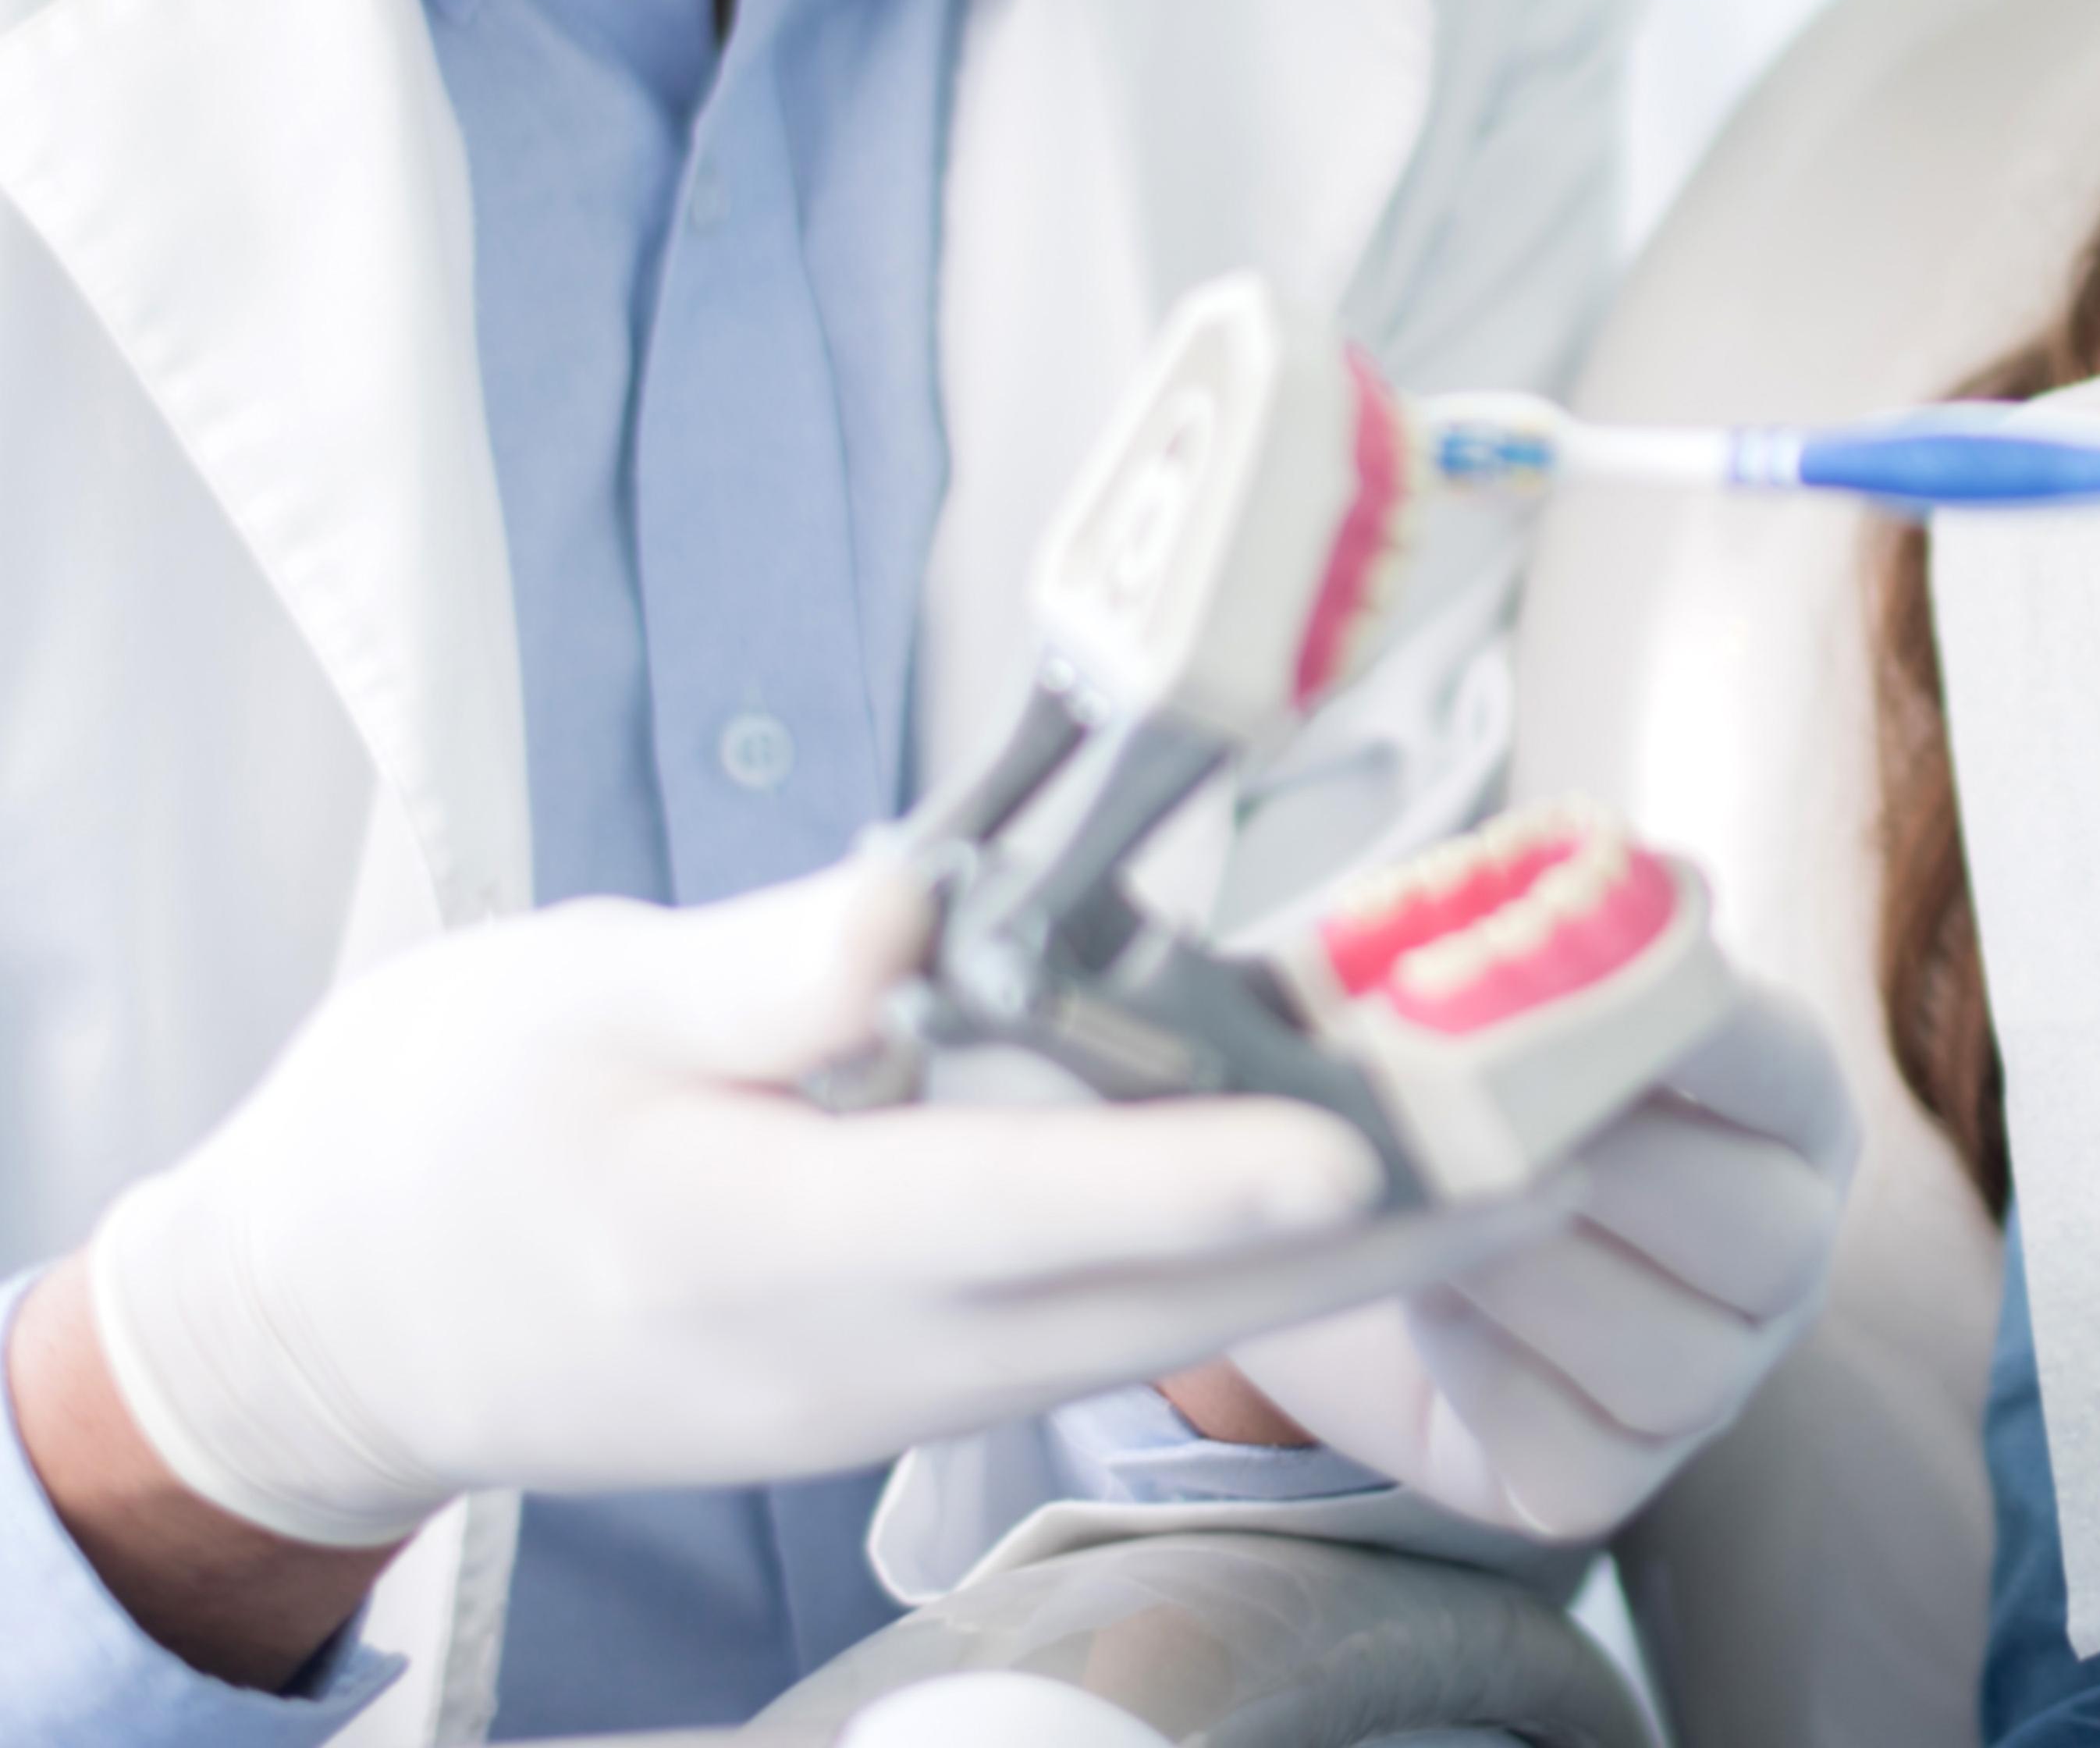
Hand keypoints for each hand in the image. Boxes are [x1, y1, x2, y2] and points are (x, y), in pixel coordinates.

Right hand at [77, 859, 1540, 1557]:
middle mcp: (860, 1346)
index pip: (1023, 1207)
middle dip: (1378, 1220)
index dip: (1197, 1171)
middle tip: (1568, 1130)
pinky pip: (1112, 1319)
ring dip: (1349, 1246)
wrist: (323, 1325)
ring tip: (1531, 1148)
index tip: (1354, 1135)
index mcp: (762, 1238)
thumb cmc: (434, 1138)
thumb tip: (919, 926)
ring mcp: (893, 1382)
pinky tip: (1357, 1172)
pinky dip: (1250, 1254)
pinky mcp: (907, 1371)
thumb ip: (763, 971)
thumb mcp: (569, 1007)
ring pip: (1163, 1317)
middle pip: (1159, 1290)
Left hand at [1190, 976, 1857, 1538]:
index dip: (1706, 1029)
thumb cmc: (1461, 1074)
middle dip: (1627, 1171)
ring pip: (1680, 1362)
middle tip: (1495, 1116)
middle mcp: (1784, 1248)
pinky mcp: (1607, 1483)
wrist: (1364, 1221)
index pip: (1784, 1067)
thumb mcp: (1506, 978)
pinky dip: (1497, 1385)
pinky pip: (1587, 1463)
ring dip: (1545, 1278)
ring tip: (1443, 1208)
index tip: (1609, 978)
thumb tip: (1649, 878)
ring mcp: (1713, 1380)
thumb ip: (1569, 925)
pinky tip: (1432, 1304)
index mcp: (1788, 1105)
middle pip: (1768, 1233)